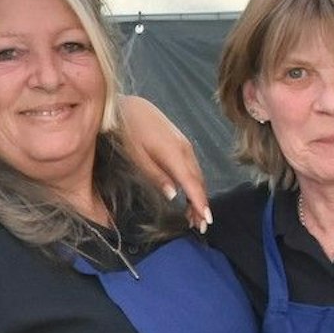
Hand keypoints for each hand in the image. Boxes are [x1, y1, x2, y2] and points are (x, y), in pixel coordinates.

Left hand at [118, 95, 210, 231]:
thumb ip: (155, 175)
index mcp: (174, 153)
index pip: (192, 183)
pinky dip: (193, 183)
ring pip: (197, 174)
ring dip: (198, 195)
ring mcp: (184, 144)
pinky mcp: (180, 142)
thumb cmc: (127, 130)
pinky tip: (189, 194)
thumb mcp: (136, 155)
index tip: (206, 221)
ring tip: (196, 216)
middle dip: (202, 204)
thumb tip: (174, 195)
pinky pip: (191, 167)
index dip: (200, 203)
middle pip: (199, 180)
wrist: (128, 105)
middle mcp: (184, 149)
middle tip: (201, 226)